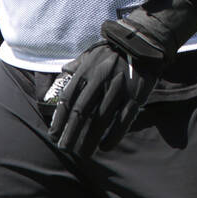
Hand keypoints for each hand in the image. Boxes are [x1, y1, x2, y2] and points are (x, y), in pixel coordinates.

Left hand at [47, 18, 169, 157]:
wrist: (142, 43)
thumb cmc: (113, 52)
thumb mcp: (92, 54)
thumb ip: (77, 65)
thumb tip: (64, 72)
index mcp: (86, 71)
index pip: (68, 99)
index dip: (59, 120)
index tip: (54, 135)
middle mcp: (100, 80)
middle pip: (82, 112)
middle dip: (71, 133)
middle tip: (65, 149)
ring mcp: (118, 88)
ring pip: (101, 119)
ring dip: (90, 139)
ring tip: (83, 154)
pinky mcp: (135, 96)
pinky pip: (122, 120)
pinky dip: (113, 136)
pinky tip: (104, 147)